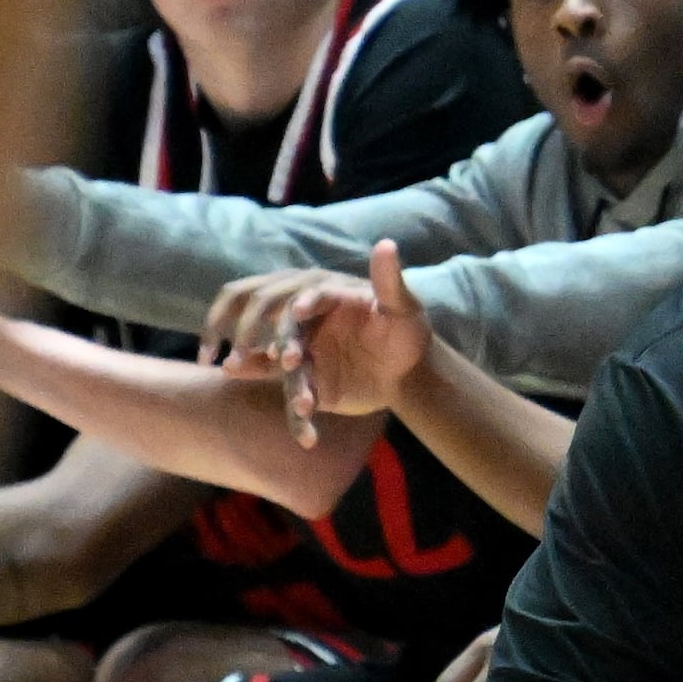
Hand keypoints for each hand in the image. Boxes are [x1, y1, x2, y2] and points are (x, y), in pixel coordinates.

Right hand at [206, 245, 430, 442]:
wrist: (405, 370)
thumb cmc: (405, 329)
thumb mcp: (403, 307)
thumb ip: (390, 281)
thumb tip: (386, 245)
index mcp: (322, 295)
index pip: (303, 294)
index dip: (299, 303)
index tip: (298, 312)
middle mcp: (303, 322)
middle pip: (277, 326)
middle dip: (277, 340)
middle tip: (288, 360)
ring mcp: (300, 353)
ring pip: (279, 367)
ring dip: (288, 383)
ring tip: (305, 405)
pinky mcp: (305, 383)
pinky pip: (292, 398)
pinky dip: (297, 418)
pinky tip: (308, 436)